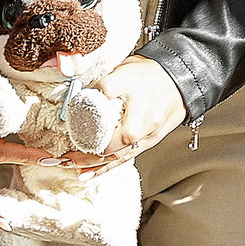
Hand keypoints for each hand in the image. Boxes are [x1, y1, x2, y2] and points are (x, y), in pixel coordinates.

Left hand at [61, 57, 187, 170]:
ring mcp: (145, 137)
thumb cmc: (152, 73)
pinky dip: (108, 167)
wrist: (181, 75)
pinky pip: (127, 157)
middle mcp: (138, 132)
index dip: (78, 141)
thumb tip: (78, 90)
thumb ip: (101, 84)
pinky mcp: (150, 140)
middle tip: (63, 159)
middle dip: (82, 157)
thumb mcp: (121, 73)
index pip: (99, 135)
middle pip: (107, 152)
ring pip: (117, 158)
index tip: (63, 145)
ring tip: (74, 168)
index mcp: (131, 120)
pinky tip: (93, 172)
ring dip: (94, 166)